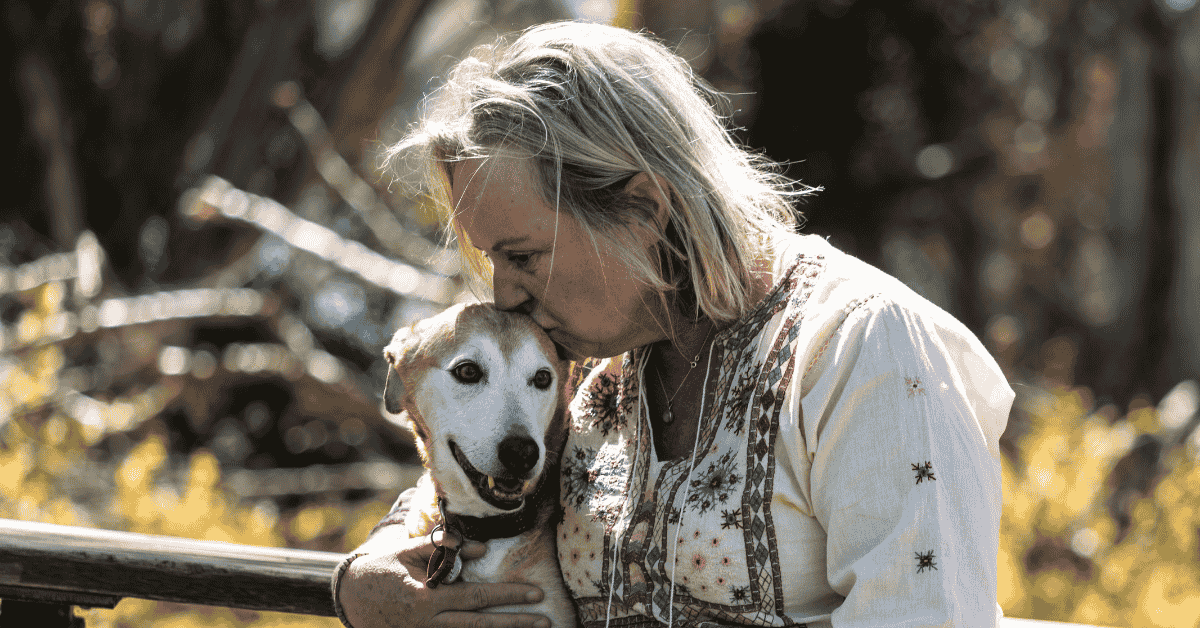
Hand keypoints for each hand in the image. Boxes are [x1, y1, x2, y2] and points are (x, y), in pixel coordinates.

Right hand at [339, 530, 548, 627]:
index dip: (508, 595)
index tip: (536, 592)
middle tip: (546, 620)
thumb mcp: (409, 551)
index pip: (478, 598)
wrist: (351, 596)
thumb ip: (443, 548)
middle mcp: (431, 623)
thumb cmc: (383, 568)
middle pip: (481, 625)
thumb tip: (481, 549)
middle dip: (515, 623)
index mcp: (428, 599)